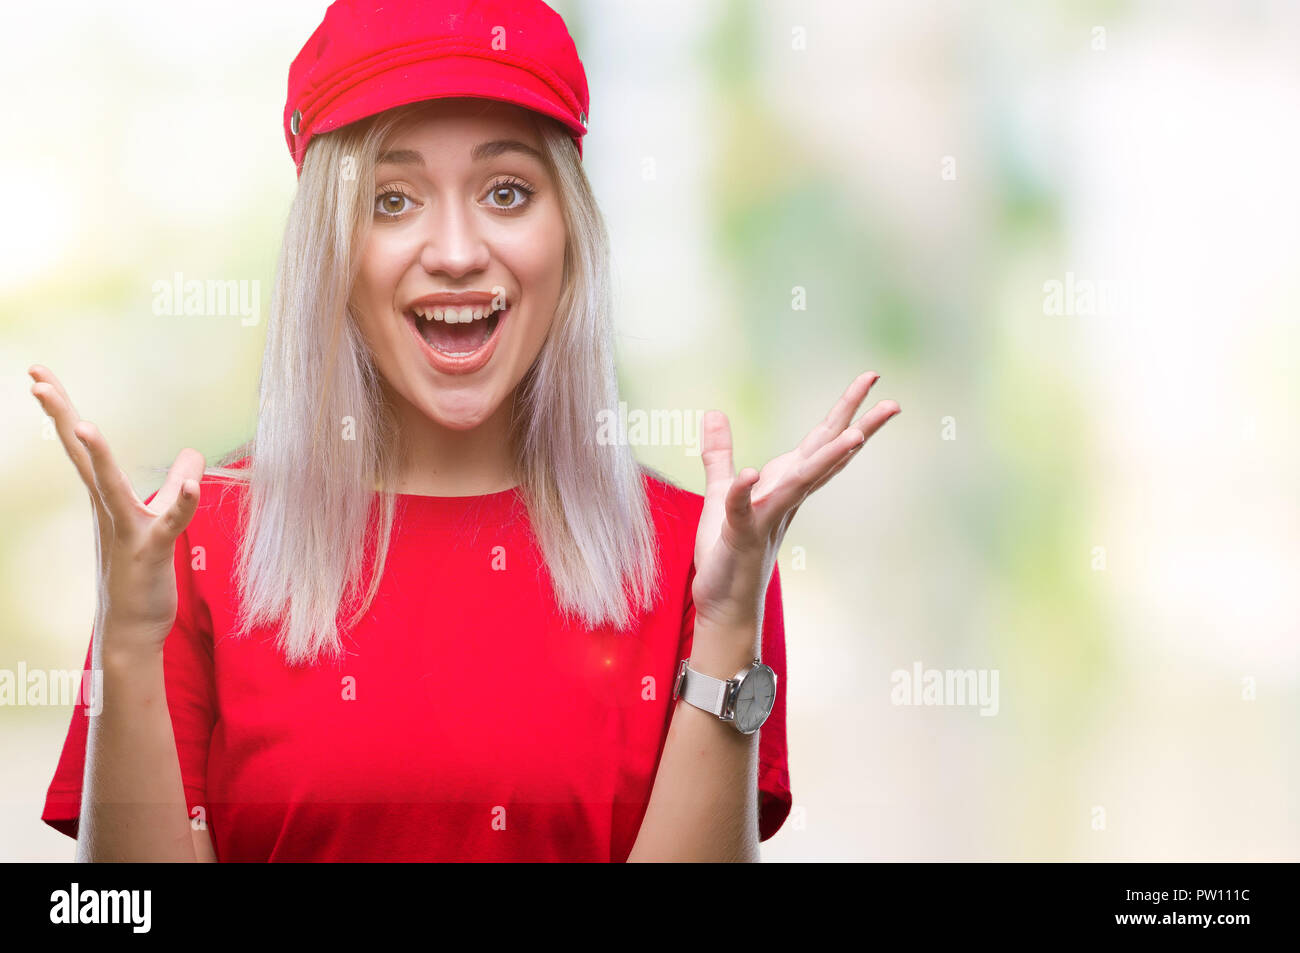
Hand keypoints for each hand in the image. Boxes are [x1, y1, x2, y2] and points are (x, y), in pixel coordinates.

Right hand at [29, 364, 205, 655]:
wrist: (132, 628)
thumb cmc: (141, 572)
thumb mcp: (162, 521)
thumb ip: (174, 487)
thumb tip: (191, 459)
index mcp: (107, 497)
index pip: (81, 445)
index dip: (62, 409)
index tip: (38, 375)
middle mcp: (110, 508)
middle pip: (82, 454)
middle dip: (62, 416)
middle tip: (37, 380)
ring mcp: (127, 529)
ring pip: (111, 488)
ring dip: (99, 457)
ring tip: (86, 426)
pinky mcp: (151, 551)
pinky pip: (167, 523)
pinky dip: (180, 504)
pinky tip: (190, 486)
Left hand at [691, 371, 898, 631]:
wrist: (723, 603)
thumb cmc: (726, 550)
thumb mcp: (718, 492)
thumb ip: (719, 454)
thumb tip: (713, 412)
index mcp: (784, 483)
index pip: (821, 441)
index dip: (845, 409)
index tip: (870, 378)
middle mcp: (785, 497)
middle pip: (825, 456)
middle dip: (857, 428)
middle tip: (892, 402)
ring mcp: (767, 517)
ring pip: (800, 483)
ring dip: (825, 461)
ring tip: (853, 437)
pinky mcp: (740, 537)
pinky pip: (742, 510)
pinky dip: (744, 493)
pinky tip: (751, 475)